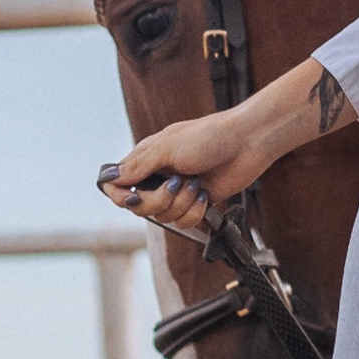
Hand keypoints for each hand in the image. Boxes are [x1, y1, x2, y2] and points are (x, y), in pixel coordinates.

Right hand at [101, 57, 350, 234]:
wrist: (248, 143)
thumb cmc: (210, 136)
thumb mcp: (168, 147)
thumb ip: (138, 166)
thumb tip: (110, 178)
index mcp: (147, 157)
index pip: (117, 184)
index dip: (120, 195)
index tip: (133, 197)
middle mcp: (159, 176)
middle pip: (140, 206)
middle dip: (159, 201)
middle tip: (177, 184)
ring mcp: (177, 191)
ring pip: (163, 217)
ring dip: (182, 204)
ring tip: (197, 184)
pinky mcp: (196, 204)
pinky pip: (183, 222)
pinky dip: (195, 212)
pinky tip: (205, 195)